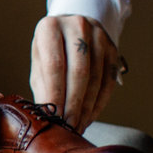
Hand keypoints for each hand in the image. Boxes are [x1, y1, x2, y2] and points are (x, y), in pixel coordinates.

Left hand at [31, 14, 119, 130]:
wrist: (71, 28)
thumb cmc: (50, 50)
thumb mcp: (39, 63)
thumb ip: (43, 85)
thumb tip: (46, 116)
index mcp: (50, 28)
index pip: (54, 65)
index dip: (55, 93)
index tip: (53, 116)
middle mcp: (77, 26)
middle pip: (79, 72)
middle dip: (73, 104)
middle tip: (67, 126)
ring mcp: (98, 35)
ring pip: (96, 78)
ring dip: (87, 107)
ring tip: (77, 125)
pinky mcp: (113, 48)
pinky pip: (109, 80)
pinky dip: (99, 102)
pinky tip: (89, 116)